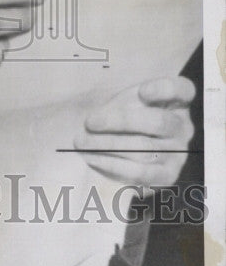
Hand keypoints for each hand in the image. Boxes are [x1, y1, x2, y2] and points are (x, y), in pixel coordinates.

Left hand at [74, 76, 194, 187]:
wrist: (125, 145)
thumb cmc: (125, 114)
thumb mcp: (126, 99)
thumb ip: (122, 101)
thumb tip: (98, 117)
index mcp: (176, 100)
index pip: (182, 90)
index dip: (164, 90)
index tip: (142, 92)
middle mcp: (183, 126)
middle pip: (157, 122)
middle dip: (119, 121)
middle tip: (90, 122)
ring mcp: (178, 152)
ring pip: (144, 148)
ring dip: (108, 145)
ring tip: (83, 142)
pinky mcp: (168, 175)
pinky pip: (141, 173)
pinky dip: (114, 165)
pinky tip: (93, 159)